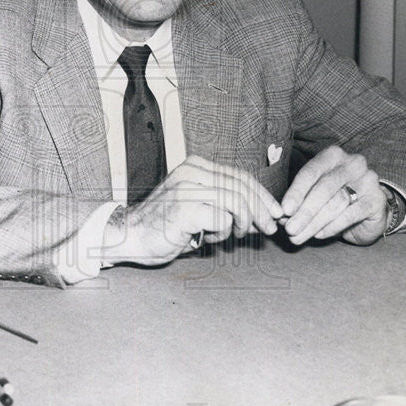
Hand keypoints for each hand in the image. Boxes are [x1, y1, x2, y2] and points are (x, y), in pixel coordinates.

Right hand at [101, 155, 282, 266]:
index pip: (240, 176)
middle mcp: (192, 171)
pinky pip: (222, 219)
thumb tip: (264, 214)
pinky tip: (209, 239)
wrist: (130, 236)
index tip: (275, 212)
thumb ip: (226, 205)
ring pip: (236, 202)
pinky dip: (223, 233)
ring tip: (236, 236)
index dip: (262, 195)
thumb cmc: (165, 225)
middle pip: (242, 187)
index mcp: (196, 166)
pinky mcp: (185, 208)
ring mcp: (187, 188)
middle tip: (269, 228)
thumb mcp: (199, 207)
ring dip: (244, 223)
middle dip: (262, 210)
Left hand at [280, 145, 388, 245]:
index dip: (296, 192)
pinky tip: (319, 234)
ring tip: (300, 235)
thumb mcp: (315, 196)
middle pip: (324, 188)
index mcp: (333, 156)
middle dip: (305, 211)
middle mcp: (353, 163)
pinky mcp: (377, 200)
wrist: (368, 212)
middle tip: (290, 229)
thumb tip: (282, 217)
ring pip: (337, 202)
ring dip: (315, 222)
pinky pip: (351, 214)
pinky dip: (333, 226)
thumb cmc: (335, 199)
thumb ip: (300, 202)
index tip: (284, 210)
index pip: (311, 172)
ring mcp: (368, 180)